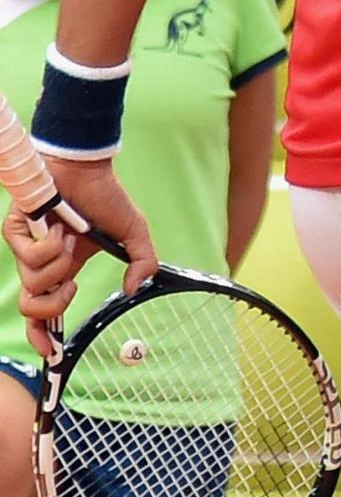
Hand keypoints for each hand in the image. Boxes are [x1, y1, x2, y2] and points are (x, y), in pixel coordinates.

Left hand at [2, 160, 156, 356]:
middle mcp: (43, 263)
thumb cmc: (107, 196)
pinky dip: (51, 244)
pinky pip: (30, 257)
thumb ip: (142, 261)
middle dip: (53, 304)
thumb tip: (133, 289)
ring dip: (59, 263)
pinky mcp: (15, 233)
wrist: (86, 168)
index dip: (44, 335)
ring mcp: (27, 248)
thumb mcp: (134, 233)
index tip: (52, 353)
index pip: (46, 311)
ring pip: (34, 282)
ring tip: (70, 238)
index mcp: (66, 268)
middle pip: (34, 307)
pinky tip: (59, 225)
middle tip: (71, 285)